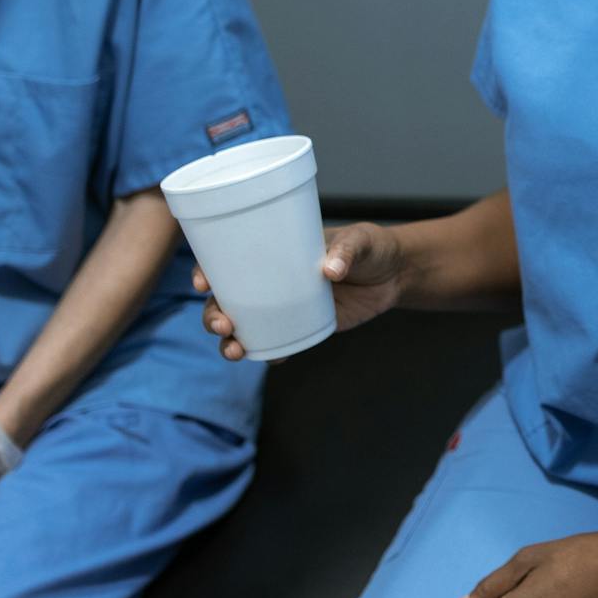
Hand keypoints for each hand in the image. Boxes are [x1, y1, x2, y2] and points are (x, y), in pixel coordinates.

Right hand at [197, 221, 408, 360]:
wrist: (395, 275)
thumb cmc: (372, 247)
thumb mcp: (361, 240)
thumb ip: (347, 250)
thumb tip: (330, 270)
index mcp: (273, 251)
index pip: (229, 259)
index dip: (207, 270)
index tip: (202, 281)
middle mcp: (270, 281)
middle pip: (225, 300)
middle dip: (213, 315)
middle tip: (223, 324)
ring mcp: (284, 307)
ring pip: (242, 326)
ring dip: (229, 341)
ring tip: (233, 349)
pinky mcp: (302, 327)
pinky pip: (275, 344)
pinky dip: (266, 353)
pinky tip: (268, 357)